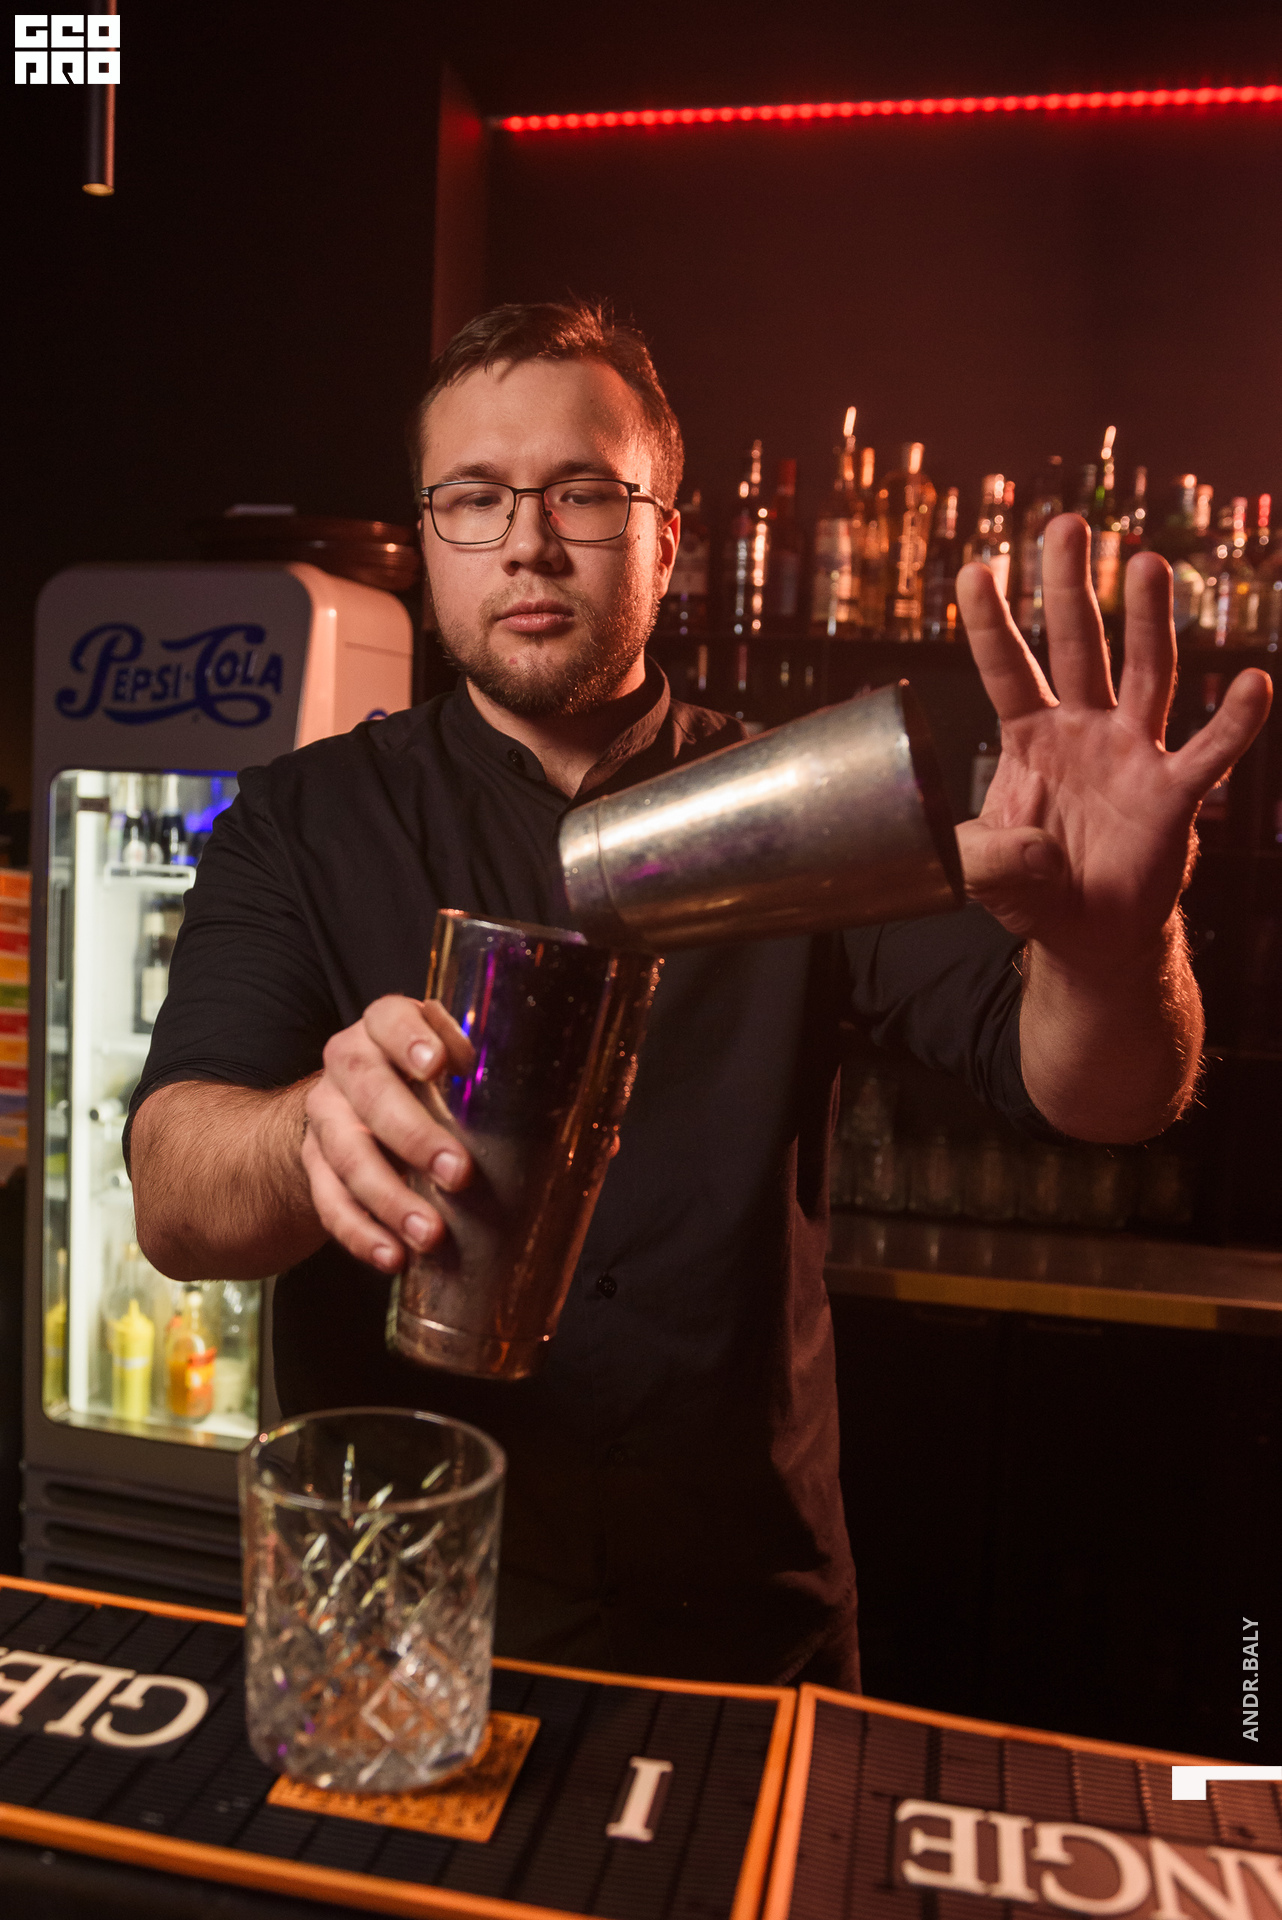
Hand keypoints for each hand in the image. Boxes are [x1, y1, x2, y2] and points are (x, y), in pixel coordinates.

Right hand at [300, 997, 475, 1272]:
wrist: (348, 1107)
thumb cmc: (421, 1082)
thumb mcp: (452, 1063)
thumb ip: (490, 1076)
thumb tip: (576, 1121)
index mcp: (383, 1027)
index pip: (389, 1019)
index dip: (410, 1039)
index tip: (438, 1066)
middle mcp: (348, 1064)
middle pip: (370, 1093)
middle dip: (414, 1136)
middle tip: (458, 1173)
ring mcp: (326, 1115)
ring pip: (347, 1154)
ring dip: (390, 1199)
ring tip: (430, 1234)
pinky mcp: (314, 1164)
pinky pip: (330, 1201)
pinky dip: (362, 1233)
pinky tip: (394, 1256)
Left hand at [953, 513, 1271, 968]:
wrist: (1089, 931)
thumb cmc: (1033, 888)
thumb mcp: (981, 874)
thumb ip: (982, 858)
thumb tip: (1028, 848)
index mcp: (1030, 738)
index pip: (1007, 670)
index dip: (991, 623)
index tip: (976, 570)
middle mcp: (1083, 729)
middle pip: (1077, 645)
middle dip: (1069, 586)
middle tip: (1064, 524)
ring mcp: (1132, 753)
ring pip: (1144, 673)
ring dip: (1148, 620)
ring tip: (1147, 563)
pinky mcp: (1174, 792)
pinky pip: (1208, 752)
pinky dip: (1233, 721)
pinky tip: (1252, 683)